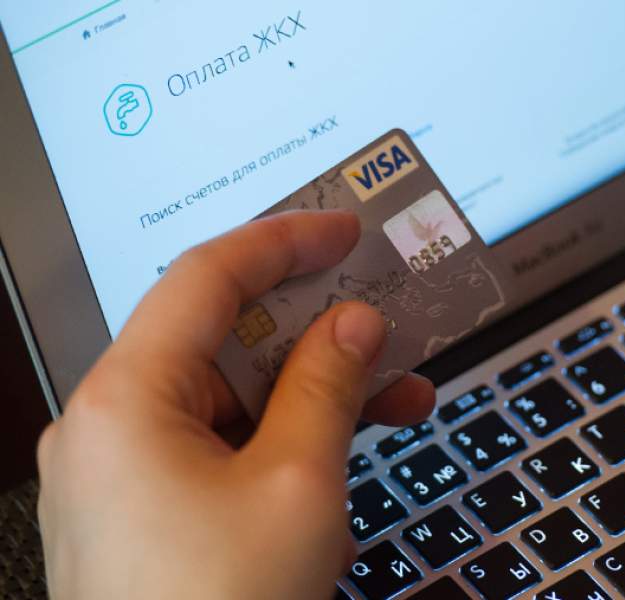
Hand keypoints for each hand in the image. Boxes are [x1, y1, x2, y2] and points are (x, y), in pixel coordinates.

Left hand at [36, 211, 434, 599]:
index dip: (286, 241)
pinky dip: (282, 441)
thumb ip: (329, 385)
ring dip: (314, 393)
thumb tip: (353, 325)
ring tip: (396, 395)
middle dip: (316, 331)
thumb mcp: (299, 483)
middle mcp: (109, 427)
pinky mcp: (145, 512)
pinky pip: (220, 448)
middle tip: (384, 317)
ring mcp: (122, 473)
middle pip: (221, 340)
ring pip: (229, 398)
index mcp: (126, 401)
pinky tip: (344, 454)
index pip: (207, 278)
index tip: (345, 230)